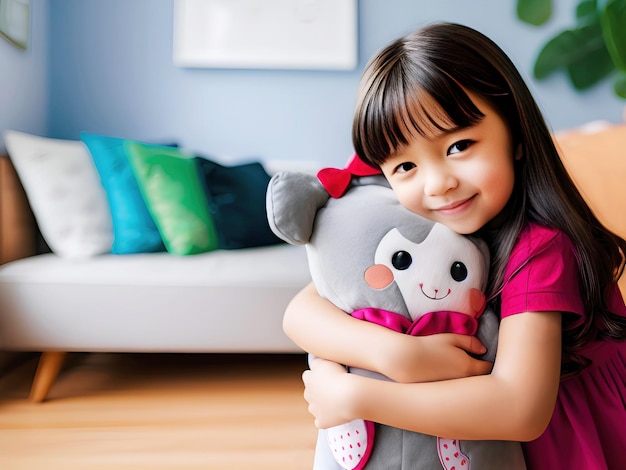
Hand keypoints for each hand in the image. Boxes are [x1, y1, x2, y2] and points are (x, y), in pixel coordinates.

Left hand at [302, 358, 357, 428]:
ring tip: (336, 401)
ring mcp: (314, 409)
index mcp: (308, 379)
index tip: (327, 376)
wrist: (349, 396)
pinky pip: (320, 422)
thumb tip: (313, 364)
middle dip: (319, 391)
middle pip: (310, 392)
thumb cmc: (339, 376)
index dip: (317, 376)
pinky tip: (334, 415)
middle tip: (333, 389)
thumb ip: (316, 361)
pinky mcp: (322, 422)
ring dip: (322, 405)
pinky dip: (326, 419)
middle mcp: (308, 394)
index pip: (308, 376)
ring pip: (315, 407)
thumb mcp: (326, 360)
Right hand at [378, 332, 492, 382]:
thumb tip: (484, 349)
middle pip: (481, 381)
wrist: (407, 361)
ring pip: (469, 387)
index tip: (485, 359)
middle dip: (482, 375)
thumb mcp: (451, 338)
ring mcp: (454, 390)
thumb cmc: (429, 346)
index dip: (488, 363)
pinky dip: (457, 389)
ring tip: (461, 373)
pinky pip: (457, 392)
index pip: (488, 368)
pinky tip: (449, 381)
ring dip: (469, 383)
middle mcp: (464, 381)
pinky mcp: (444, 394)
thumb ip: (470, 342)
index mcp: (469, 366)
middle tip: (477, 367)